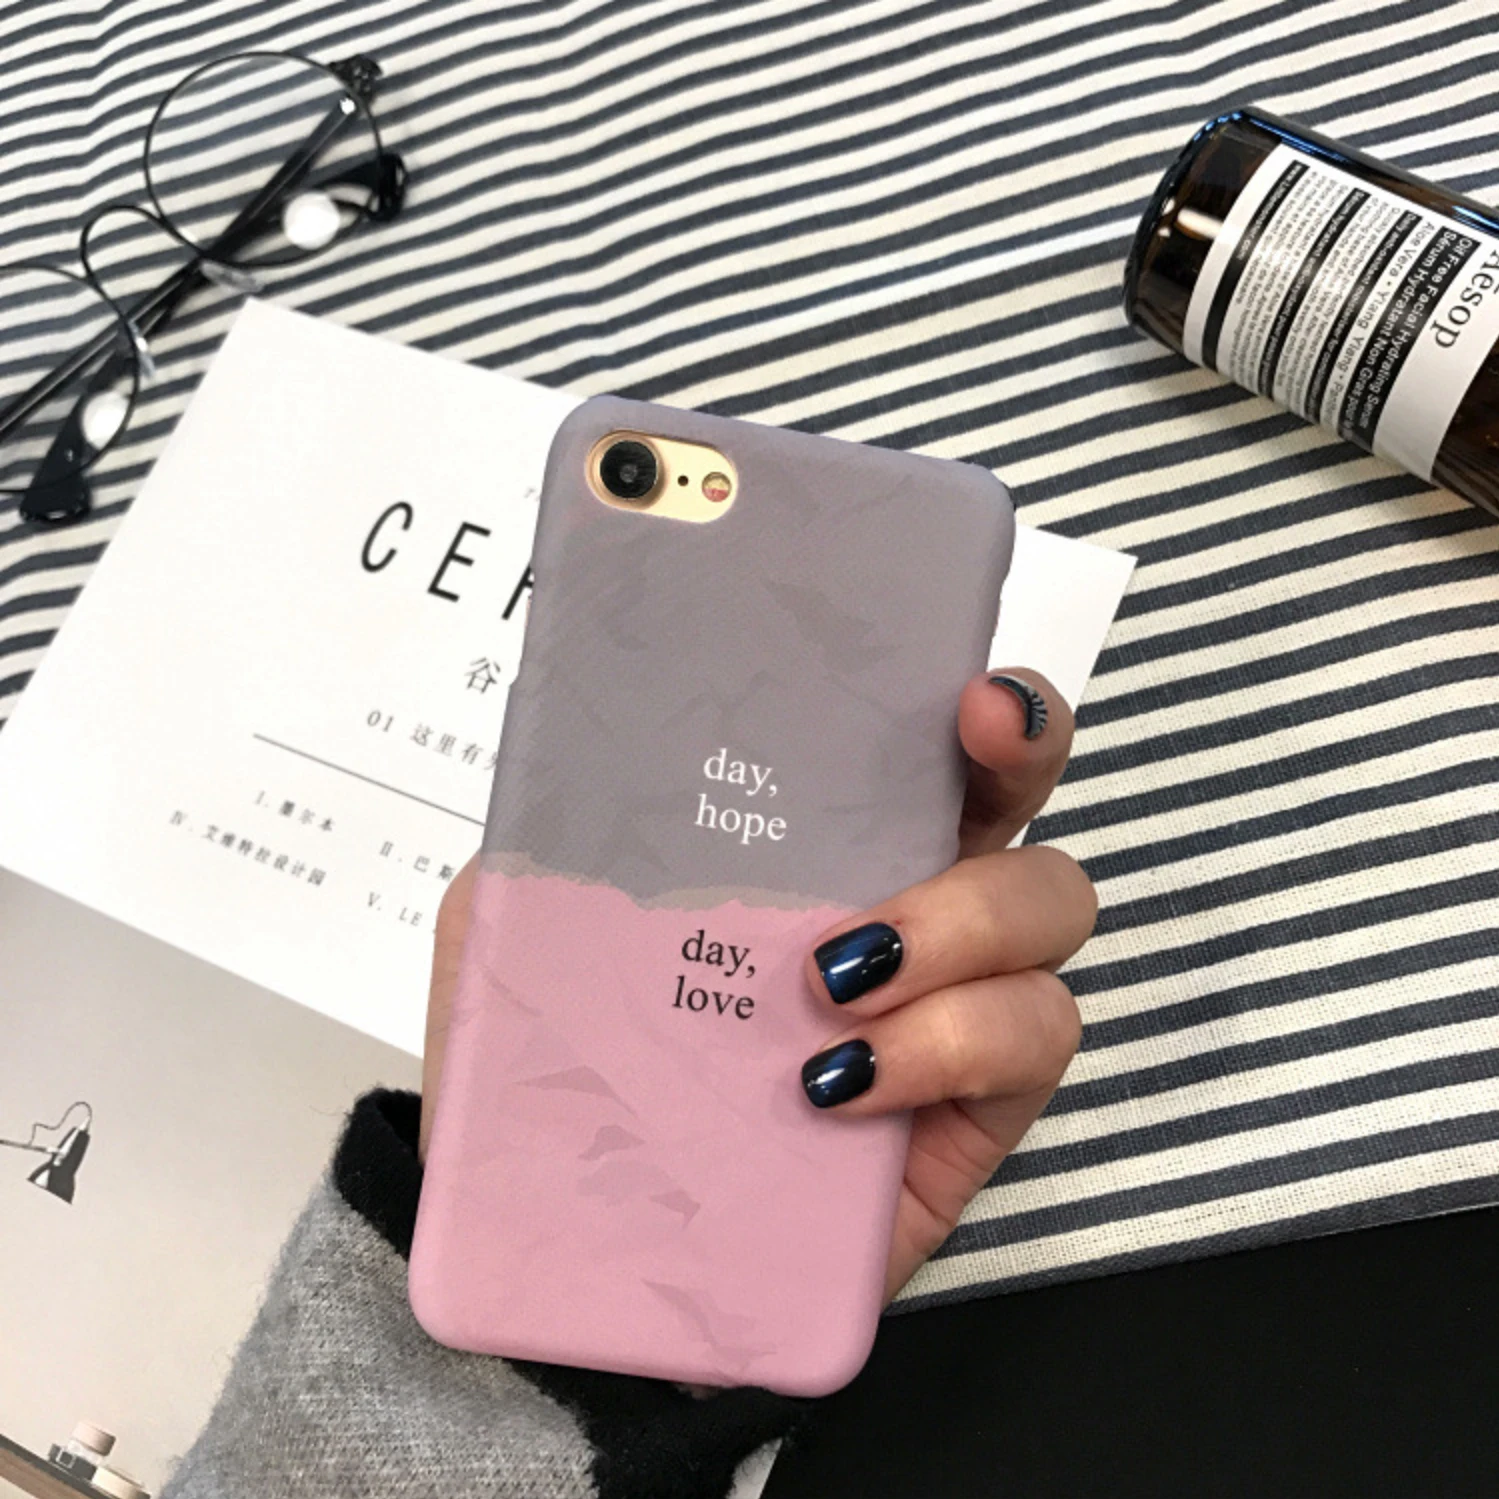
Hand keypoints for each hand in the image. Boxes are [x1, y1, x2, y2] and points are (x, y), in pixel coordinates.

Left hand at [420, 669, 1093, 1303]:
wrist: (586, 1245)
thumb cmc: (567, 1075)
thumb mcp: (522, 936)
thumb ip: (550, 847)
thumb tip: (574, 769)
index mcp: (820, 843)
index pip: (929, 744)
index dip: (988, 705)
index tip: (968, 701)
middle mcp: (909, 904)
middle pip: (1024, 809)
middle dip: (1021, 776)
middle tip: (931, 787)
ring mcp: (954, 1004)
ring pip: (1050, 915)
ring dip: (958, 928)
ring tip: (832, 987)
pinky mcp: (973, 1110)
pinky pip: (1030, 1042)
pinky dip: (947, 1044)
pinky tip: (842, 1081)